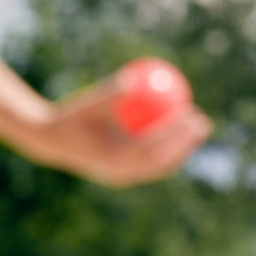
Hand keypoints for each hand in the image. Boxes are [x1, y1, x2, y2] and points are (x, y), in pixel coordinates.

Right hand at [42, 80, 211, 187]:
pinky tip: (184, 131)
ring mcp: (125, 176)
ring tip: (200, 128)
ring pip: (161, 165)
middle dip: (186, 144)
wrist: (52, 142)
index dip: (173, 133)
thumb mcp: (87, 104)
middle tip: (203, 122)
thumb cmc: (70, 118)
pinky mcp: (126, 173)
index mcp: (112, 160)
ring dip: (183, 148)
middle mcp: (121, 174)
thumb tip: (133, 79)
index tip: (189, 112)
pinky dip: (170, 147)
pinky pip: (154, 161)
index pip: (151, 148)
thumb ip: (109, 95)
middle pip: (162, 162)